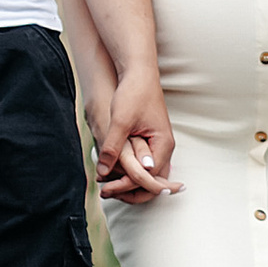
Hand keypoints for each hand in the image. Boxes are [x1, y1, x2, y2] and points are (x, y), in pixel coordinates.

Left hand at [90, 63, 176, 202]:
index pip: (149, 178)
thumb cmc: (133, 93)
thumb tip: (102, 172)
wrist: (138, 73)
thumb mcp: (120, 121)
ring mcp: (159, 145)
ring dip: (129, 183)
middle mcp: (165, 148)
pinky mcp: (151, 141)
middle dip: (130, 191)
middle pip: (152, 182)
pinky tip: (112, 173)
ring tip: (107, 186)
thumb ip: (112, 148)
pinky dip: (130, 172)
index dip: (127, 186)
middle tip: (106, 193)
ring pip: (148, 175)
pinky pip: (143, 165)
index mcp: (163, 145)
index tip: (107, 188)